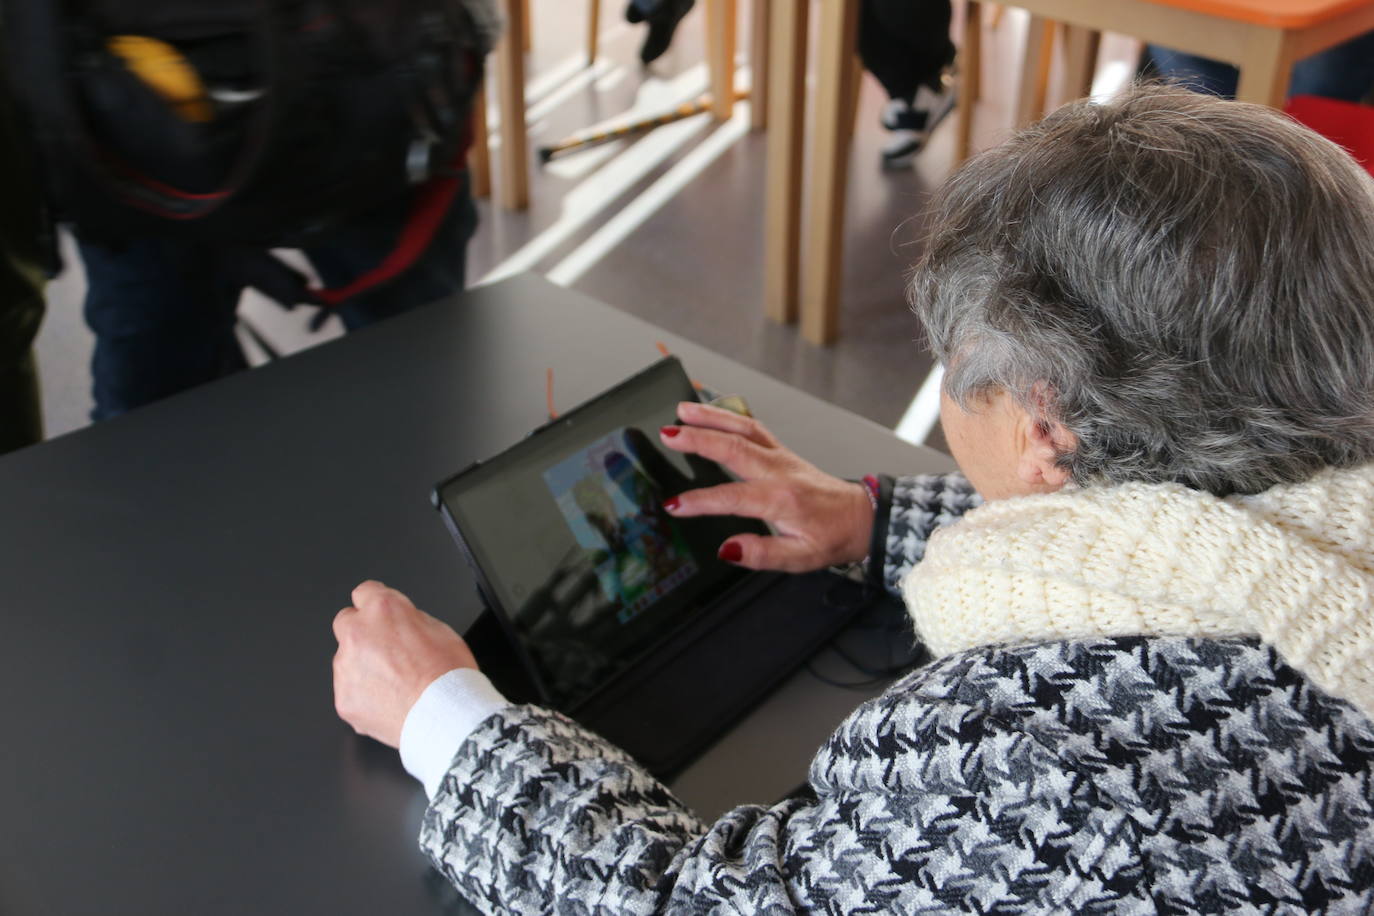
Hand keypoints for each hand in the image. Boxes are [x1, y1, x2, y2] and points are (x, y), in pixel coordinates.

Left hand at [332, 580, 477, 747]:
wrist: (445, 717)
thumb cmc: (449, 676)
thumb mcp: (442, 630)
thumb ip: (411, 619)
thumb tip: (401, 623)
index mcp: (383, 610)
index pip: (365, 592)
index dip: (377, 604)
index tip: (383, 616)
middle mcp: (357, 634)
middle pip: (346, 622)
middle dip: (362, 632)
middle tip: (387, 650)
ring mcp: (346, 668)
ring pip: (346, 660)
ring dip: (363, 666)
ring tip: (395, 684)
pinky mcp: (344, 698)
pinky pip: (350, 691)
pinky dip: (364, 695)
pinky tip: (389, 702)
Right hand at [659, 402, 873, 571]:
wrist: (860, 517)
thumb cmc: (832, 537)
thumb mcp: (800, 558)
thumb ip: (762, 554)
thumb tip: (728, 549)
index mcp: (781, 499)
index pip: (732, 497)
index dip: (700, 501)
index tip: (675, 505)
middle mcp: (779, 471)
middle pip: (733, 447)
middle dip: (698, 439)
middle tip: (668, 434)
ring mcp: (781, 457)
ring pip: (743, 428)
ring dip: (712, 416)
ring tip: (682, 410)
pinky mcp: (782, 452)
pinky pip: (754, 427)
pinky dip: (731, 415)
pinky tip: (713, 410)